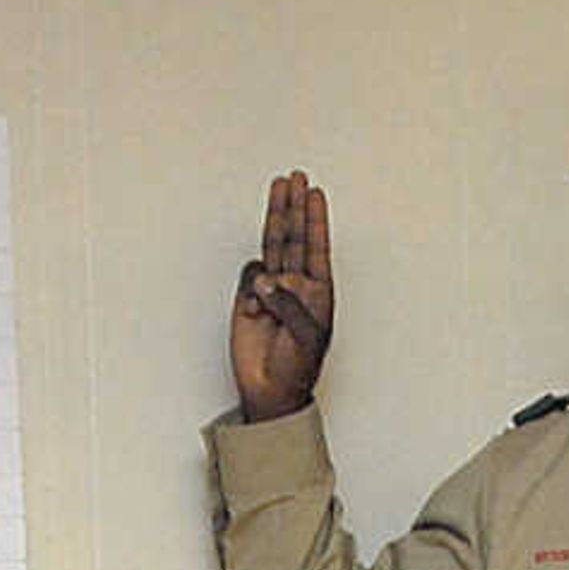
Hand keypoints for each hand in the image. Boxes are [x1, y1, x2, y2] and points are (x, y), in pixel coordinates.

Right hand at [229, 170, 334, 421]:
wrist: (270, 390)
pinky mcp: (250, 299)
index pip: (316, 247)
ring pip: (274, 245)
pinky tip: (258, 304)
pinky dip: (253, 284)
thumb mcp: (305, 336)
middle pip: (295, 237)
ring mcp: (273, 290)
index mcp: (318, 292)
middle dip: (295, 206)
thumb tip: (268, 279)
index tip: (314, 194)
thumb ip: (289, 304)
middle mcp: (296, 285)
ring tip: (279, 188)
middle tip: (296, 178)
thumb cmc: (297, 368)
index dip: (315, 220)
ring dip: (276, 217)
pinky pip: (250, 276)